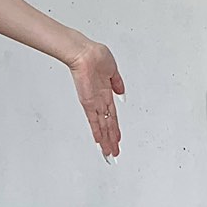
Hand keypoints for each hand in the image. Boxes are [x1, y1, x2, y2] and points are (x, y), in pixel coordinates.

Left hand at [69, 40, 124, 159]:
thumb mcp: (112, 70)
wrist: (85, 52)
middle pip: (106, 126)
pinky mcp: (88, 102)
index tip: (117, 140)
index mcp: (105, 93)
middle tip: (112, 154)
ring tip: (108, 153)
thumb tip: (121, 93)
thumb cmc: (96, 56)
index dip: (115, 129)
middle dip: (110, 141)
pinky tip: (99, 142)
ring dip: (105, 141)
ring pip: (101, 127)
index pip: (111, 116)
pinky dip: (97, 132)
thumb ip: (117, 83)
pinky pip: (93, 120)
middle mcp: (99, 101)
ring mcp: (93, 103)